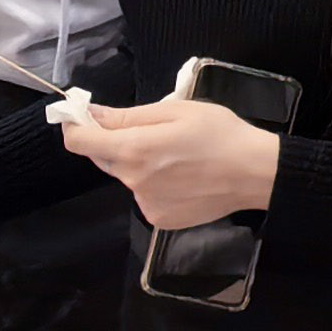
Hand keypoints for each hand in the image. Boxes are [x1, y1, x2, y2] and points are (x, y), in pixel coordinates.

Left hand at [64, 94, 284, 230]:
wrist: (254, 173)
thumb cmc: (218, 133)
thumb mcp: (175, 111)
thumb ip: (127, 116)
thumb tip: (91, 114)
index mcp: (133, 150)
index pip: (79, 142)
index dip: (77, 126)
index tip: (85, 116)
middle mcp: (132, 181)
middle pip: (103, 159)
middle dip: (115, 142)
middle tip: (150, 131)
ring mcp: (145, 204)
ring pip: (126, 177)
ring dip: (138, 164)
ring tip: (175, 155)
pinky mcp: (159, 219)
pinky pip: (144, 195)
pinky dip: (154, 184)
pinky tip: (183, 177)